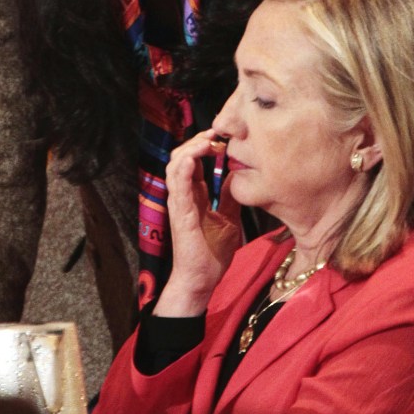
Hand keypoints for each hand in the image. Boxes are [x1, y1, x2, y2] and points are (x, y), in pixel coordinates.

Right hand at [157, 130, 241, 316]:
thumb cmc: (212, 253)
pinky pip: (177, 184)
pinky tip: (195, 157)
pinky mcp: (179, 212)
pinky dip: (184, 168)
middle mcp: (184, 195)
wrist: (202, 280)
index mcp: (194, 195)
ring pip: (176, 165)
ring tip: (208, 141)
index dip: (205, 145)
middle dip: (198, 141)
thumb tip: (238, 175)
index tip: (224, 137)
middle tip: (217, 134)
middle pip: (182, 156)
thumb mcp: (229, 217)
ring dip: (190, 149)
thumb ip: (230, 196)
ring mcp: (179, 203)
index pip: (195, 161)